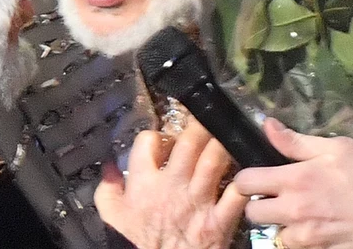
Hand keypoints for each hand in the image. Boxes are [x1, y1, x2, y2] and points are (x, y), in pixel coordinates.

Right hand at [94, 117, 247, 248]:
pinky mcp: (220, 219)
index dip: (155, 135)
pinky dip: (244, 180)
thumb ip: (107, 187)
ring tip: (225, 133)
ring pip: (215, 160)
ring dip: (221, 143)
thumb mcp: (111, 215)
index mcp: (144, 182)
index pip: (148, 141)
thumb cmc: (136, 242)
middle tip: (204, 117)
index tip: (161, 140)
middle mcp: (173, 185)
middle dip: (198, 125)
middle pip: (189, 143)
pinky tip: (245, 171)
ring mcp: (199, 201)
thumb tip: (110, 166)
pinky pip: (237, 194)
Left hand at [234, 118, 352, 248]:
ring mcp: (308, 235)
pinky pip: (299, 248)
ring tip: (296, 215)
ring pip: (275, 235)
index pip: (245, 182)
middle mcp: (295, 210)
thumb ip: (294, 141)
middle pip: (253, 214)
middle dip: (259, 205)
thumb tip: (266, 125)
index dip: (245, 180)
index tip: (254, 179)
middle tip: (274, 198)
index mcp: (294, 180)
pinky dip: (302, 240)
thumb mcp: (334, 148)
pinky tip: (313, 228)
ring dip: (282, 226)